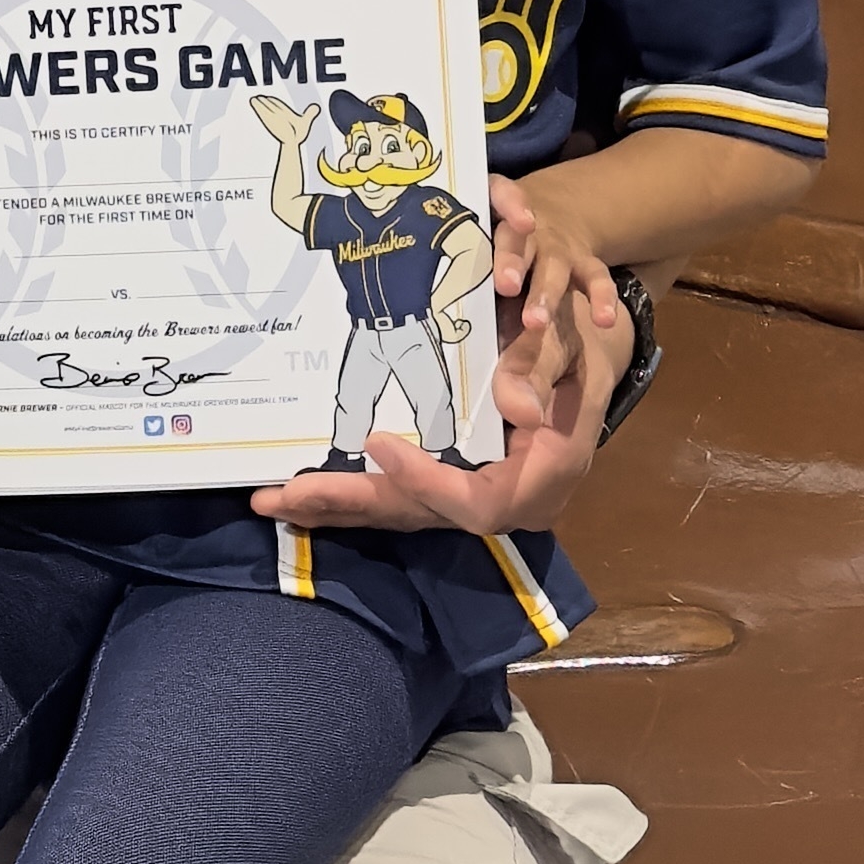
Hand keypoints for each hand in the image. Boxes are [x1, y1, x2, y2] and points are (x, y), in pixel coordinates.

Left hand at [257, 199, 632, 541]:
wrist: (591, 358)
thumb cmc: (581, 347)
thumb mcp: (571, 347)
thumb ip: (539, 370)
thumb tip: (519, 411)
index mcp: (545, 476)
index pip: (478, 504)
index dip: (426, 482)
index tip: (378, 443)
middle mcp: (510, 502)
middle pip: (422, 516)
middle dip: (351, 503)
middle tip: (282, 495)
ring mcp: (479, 499)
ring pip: (402, 513)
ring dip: (336, 506)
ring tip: (272, 499)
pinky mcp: (455, 490)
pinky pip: (400, 502)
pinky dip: (353, 497)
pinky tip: (303, 494)